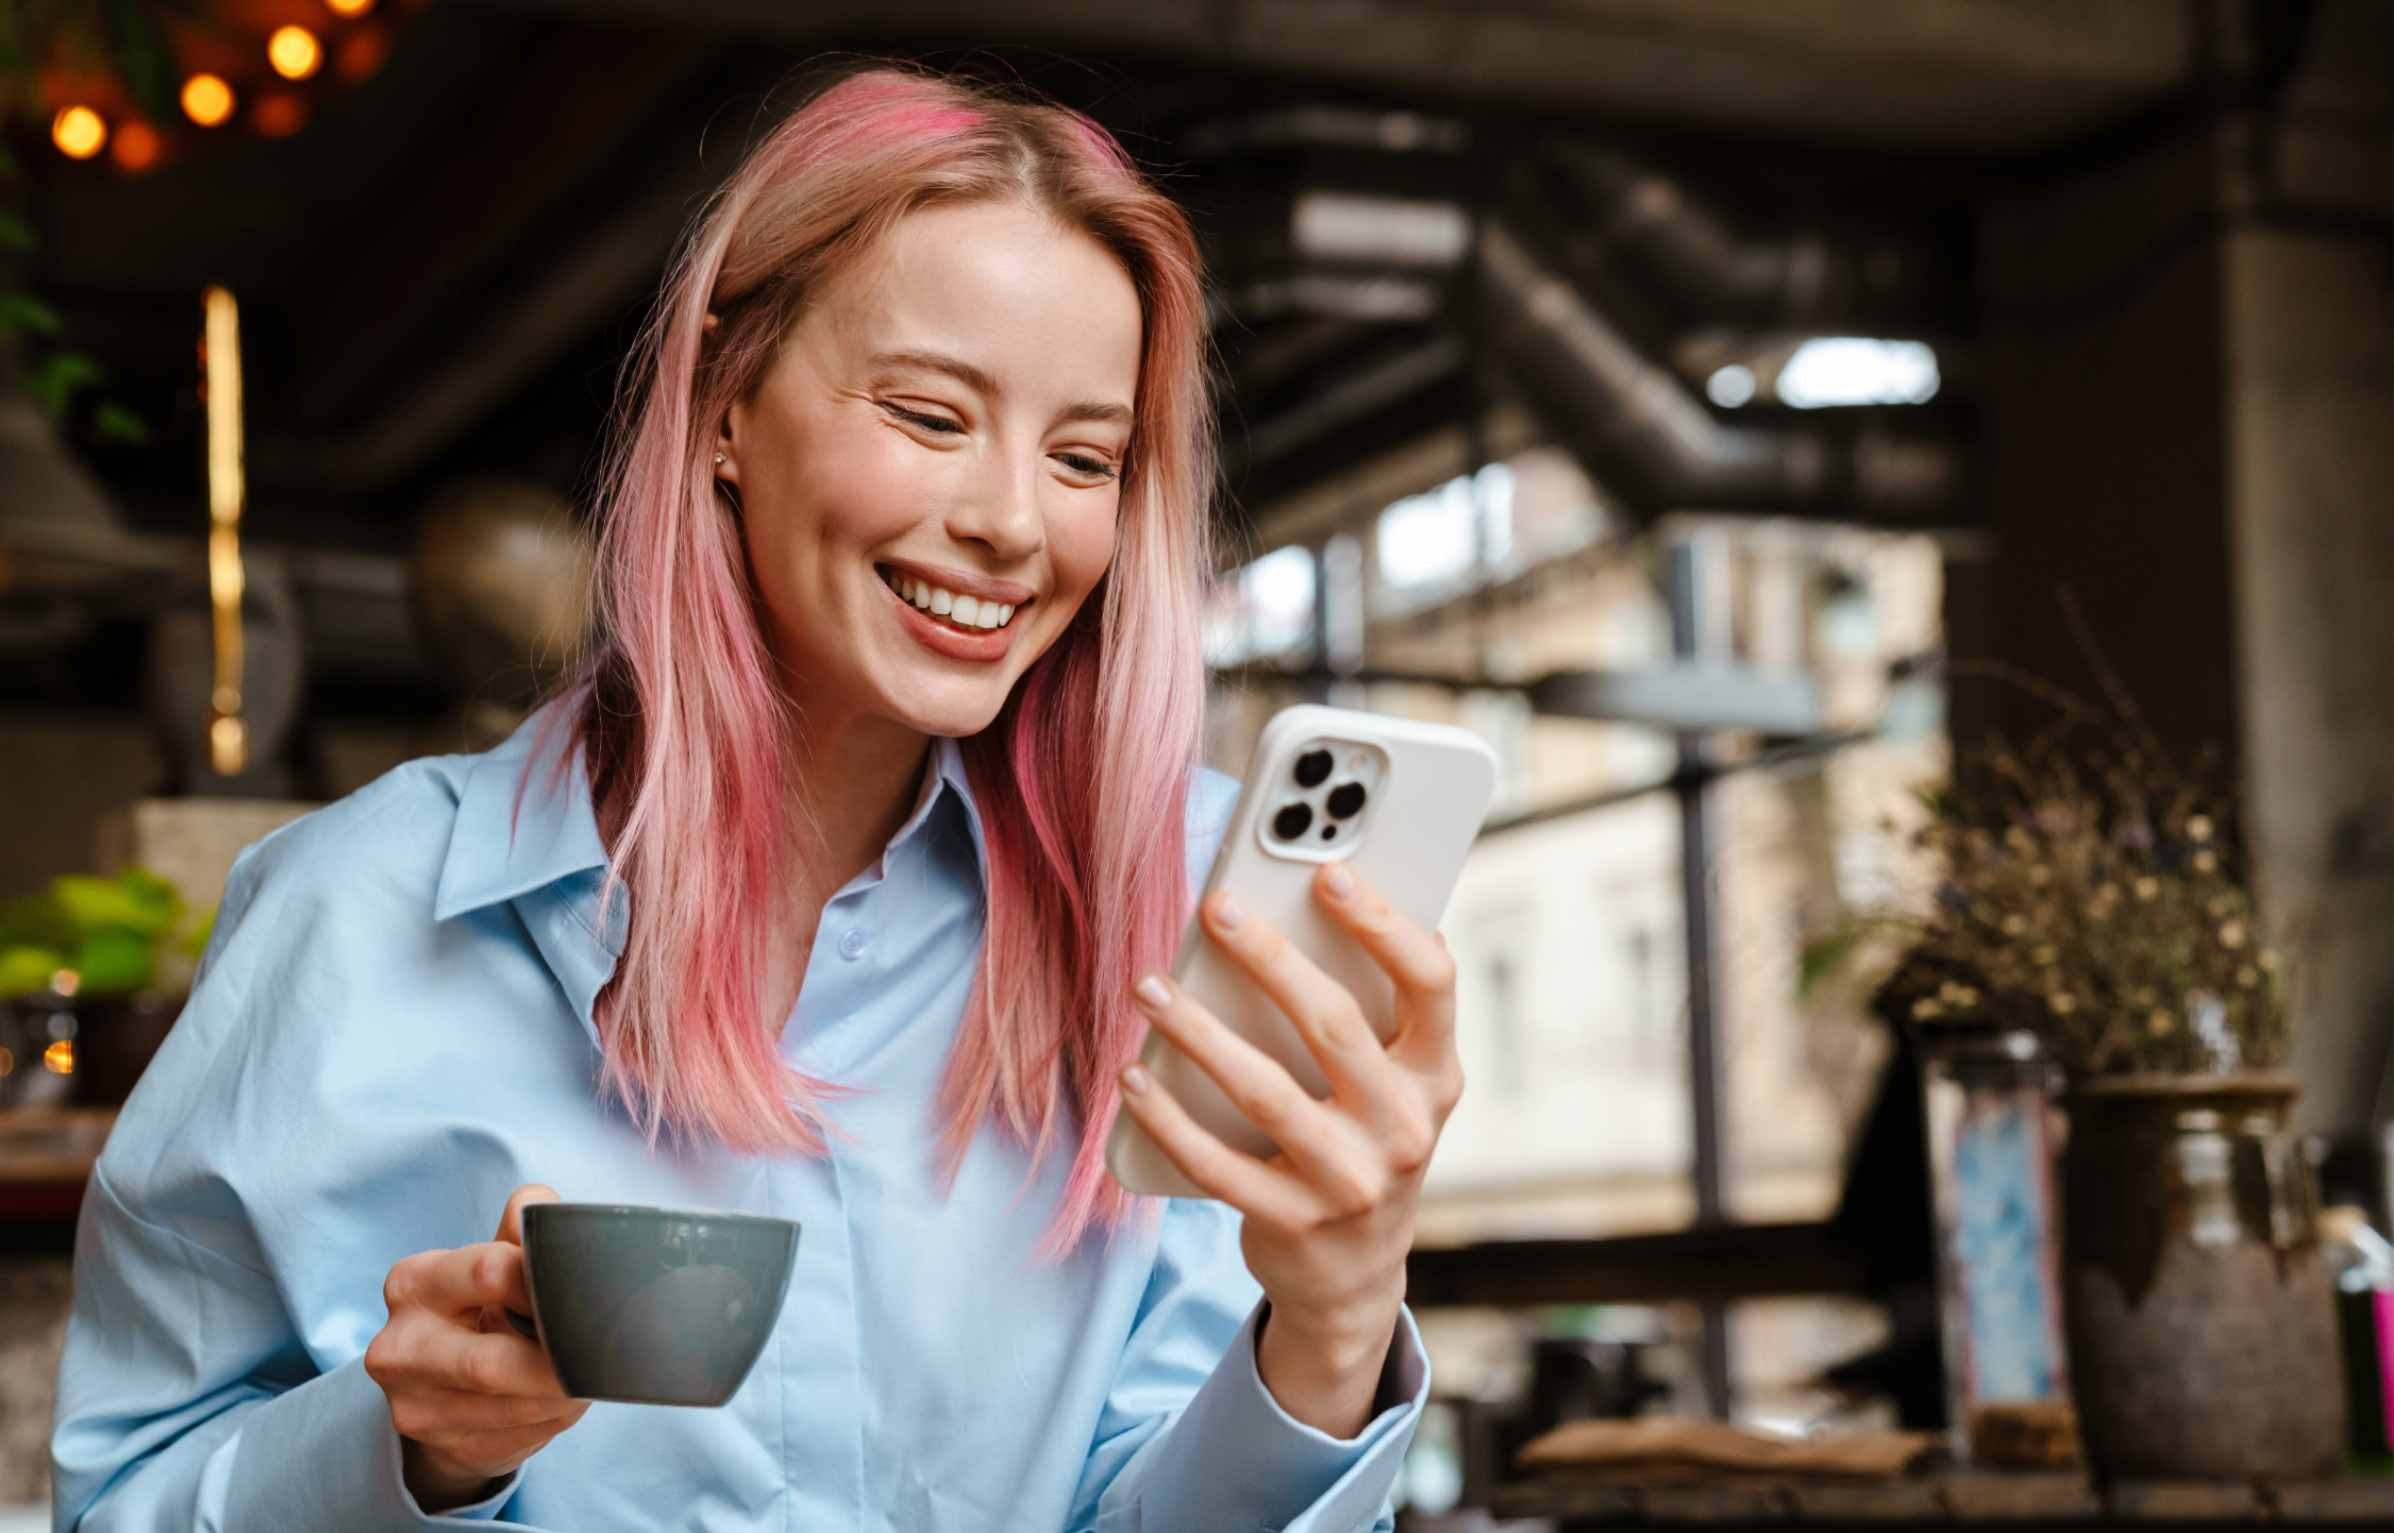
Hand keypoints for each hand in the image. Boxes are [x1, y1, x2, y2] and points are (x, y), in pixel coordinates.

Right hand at [365, 1183, 589, 1512]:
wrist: (443, 1383)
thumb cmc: (486, 1305)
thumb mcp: (500, 1257)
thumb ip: (527, 1227)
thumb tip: (552, 1210)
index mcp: (415, 1281)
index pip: (493, 1272)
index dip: (549, 1286)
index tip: (584, 1295)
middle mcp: (397, 1343)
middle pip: (491, 1362)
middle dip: (557, 1363)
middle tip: (598, 1357)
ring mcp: (408, 1400)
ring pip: (507, 1404)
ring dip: (560, 1395)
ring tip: (583, 1377)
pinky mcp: (432, 1440)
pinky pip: (511, 1434)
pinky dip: (548, 1419)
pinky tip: (554, 1403)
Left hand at [1113, 863, 1463, 1435]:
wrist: (1357, 1277)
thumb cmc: (1363, 1144)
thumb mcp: (1393, 1087)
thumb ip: (1371, 1016)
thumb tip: (1306, 910)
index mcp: (1435, 1076)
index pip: (1430, 984)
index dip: (1383, 924)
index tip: (1328, 873)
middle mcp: (1403, 1128)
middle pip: (1333, 1024)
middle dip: (1268, 957)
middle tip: (1216, 908)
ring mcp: (1349, 1181)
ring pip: (1264, 1090)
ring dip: (1197, 1030)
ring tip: (1149, 985)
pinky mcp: (1292, 1221)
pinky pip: (1215, 1162)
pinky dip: (1167, 1115)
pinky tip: (1133, 1075)